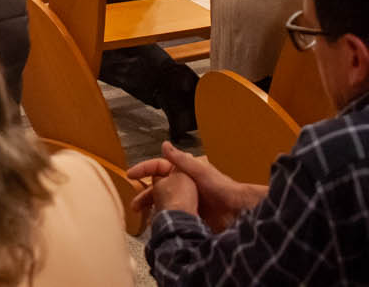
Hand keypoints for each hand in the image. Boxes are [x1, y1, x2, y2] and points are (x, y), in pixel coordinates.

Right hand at [126, 144, 265, 232]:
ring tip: (145, 218)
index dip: (144, 170)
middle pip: (158, 188)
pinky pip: (173, 214)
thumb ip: (181, 160)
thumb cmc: (223, 189)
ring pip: (164, 202)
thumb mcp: (200, 171)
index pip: (158, 168)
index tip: (130, 175)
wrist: (238, 211)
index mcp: (184, 172)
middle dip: (145, 195)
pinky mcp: (191, 214)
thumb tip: (164, 145)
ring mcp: (187, 200)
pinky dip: (164, 218)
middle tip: (135, 205)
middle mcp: (184, 185)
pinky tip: (158, 224)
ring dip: (153, 208)